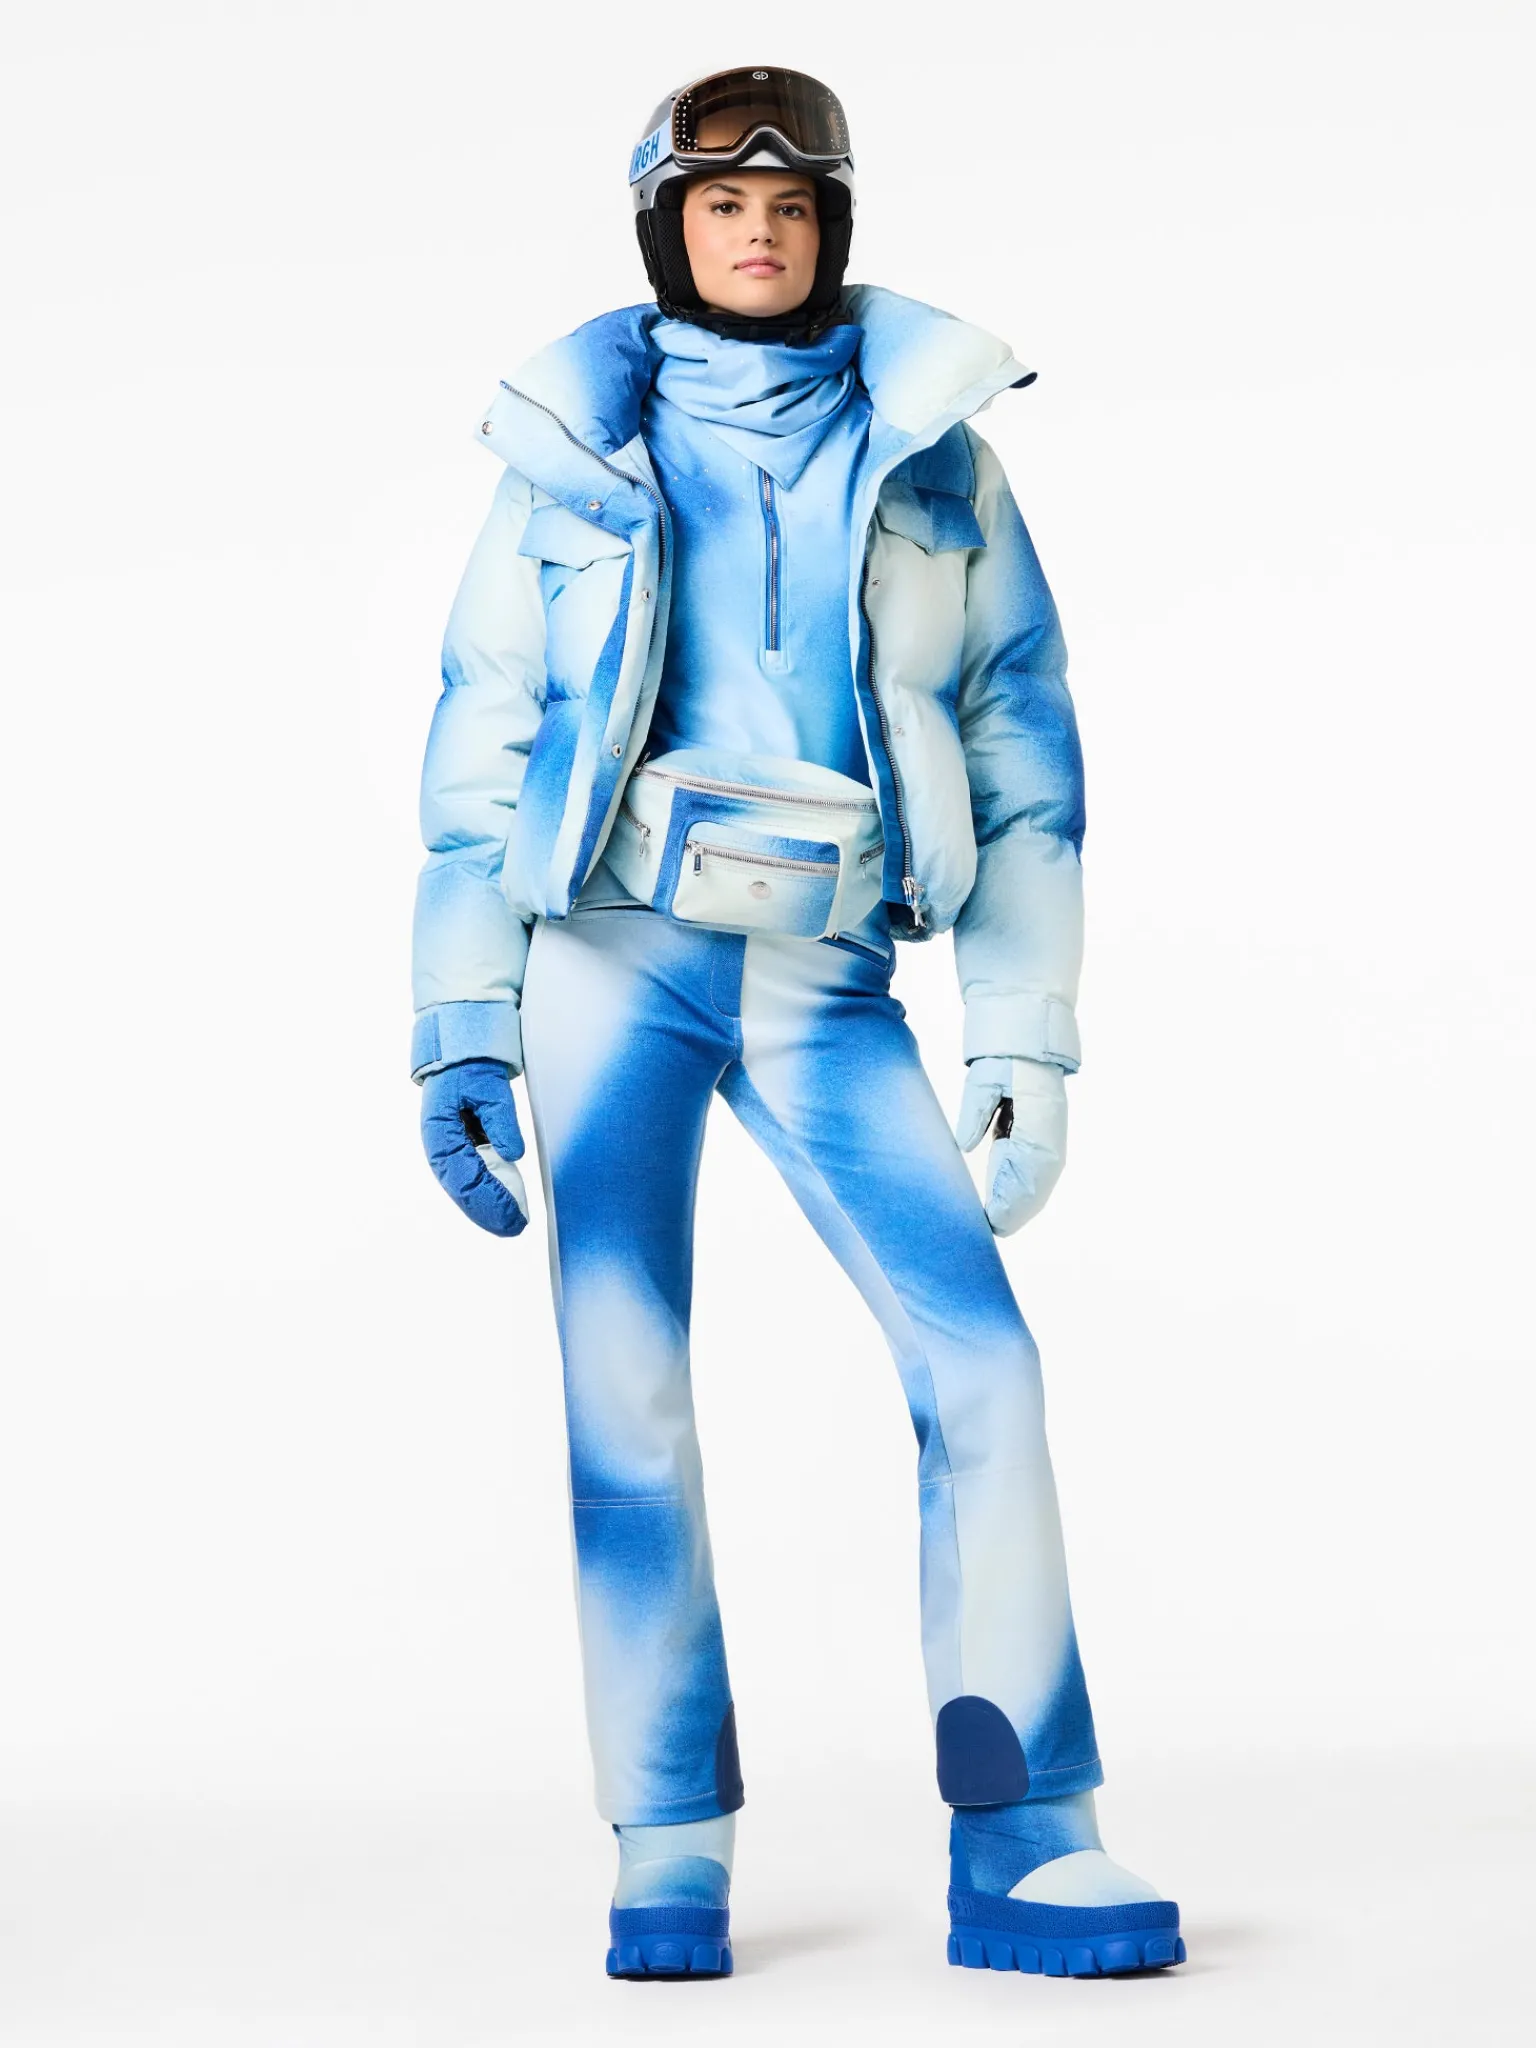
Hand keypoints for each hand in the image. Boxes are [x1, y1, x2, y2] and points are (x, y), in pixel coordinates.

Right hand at [420, 1058, 529, 1236]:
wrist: (460, 1054)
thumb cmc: (470, 1069)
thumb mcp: (489, 1087)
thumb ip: (500, 1119)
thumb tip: (512, 1152)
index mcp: (440, 1134)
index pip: (465, 1176)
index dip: (490, 1198)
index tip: (513, 1213)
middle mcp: (440, 1148)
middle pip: (462, 1189)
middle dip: (489, 1211)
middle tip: (515, 1227)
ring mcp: (448, 1151)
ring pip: (464, 1189)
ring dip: (486, 1208)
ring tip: (510, 1225)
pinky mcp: (459, 1150)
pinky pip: (471, 1178)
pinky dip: (486, 1194)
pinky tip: (502, 1207)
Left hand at [954, 1056, 1067, 1235]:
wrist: (1028, 1045)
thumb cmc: (1005, 1062)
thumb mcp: (985, 1081)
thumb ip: (976, 1111)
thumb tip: (965, 1146)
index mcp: (1039, 1130)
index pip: (1025, 1180)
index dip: (1007, 1205)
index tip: (987, 1222)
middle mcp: (1048, 1145)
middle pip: (1032, 1193)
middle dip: (1009, 1215)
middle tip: (983, 1234)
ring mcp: (1046, 1147)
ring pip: (1033, 1190)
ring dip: (1014, 1210)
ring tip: (990, 1228)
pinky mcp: (1037, 1146)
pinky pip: (1029, 1180)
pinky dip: (1015, 1197)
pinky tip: (998, 1210)